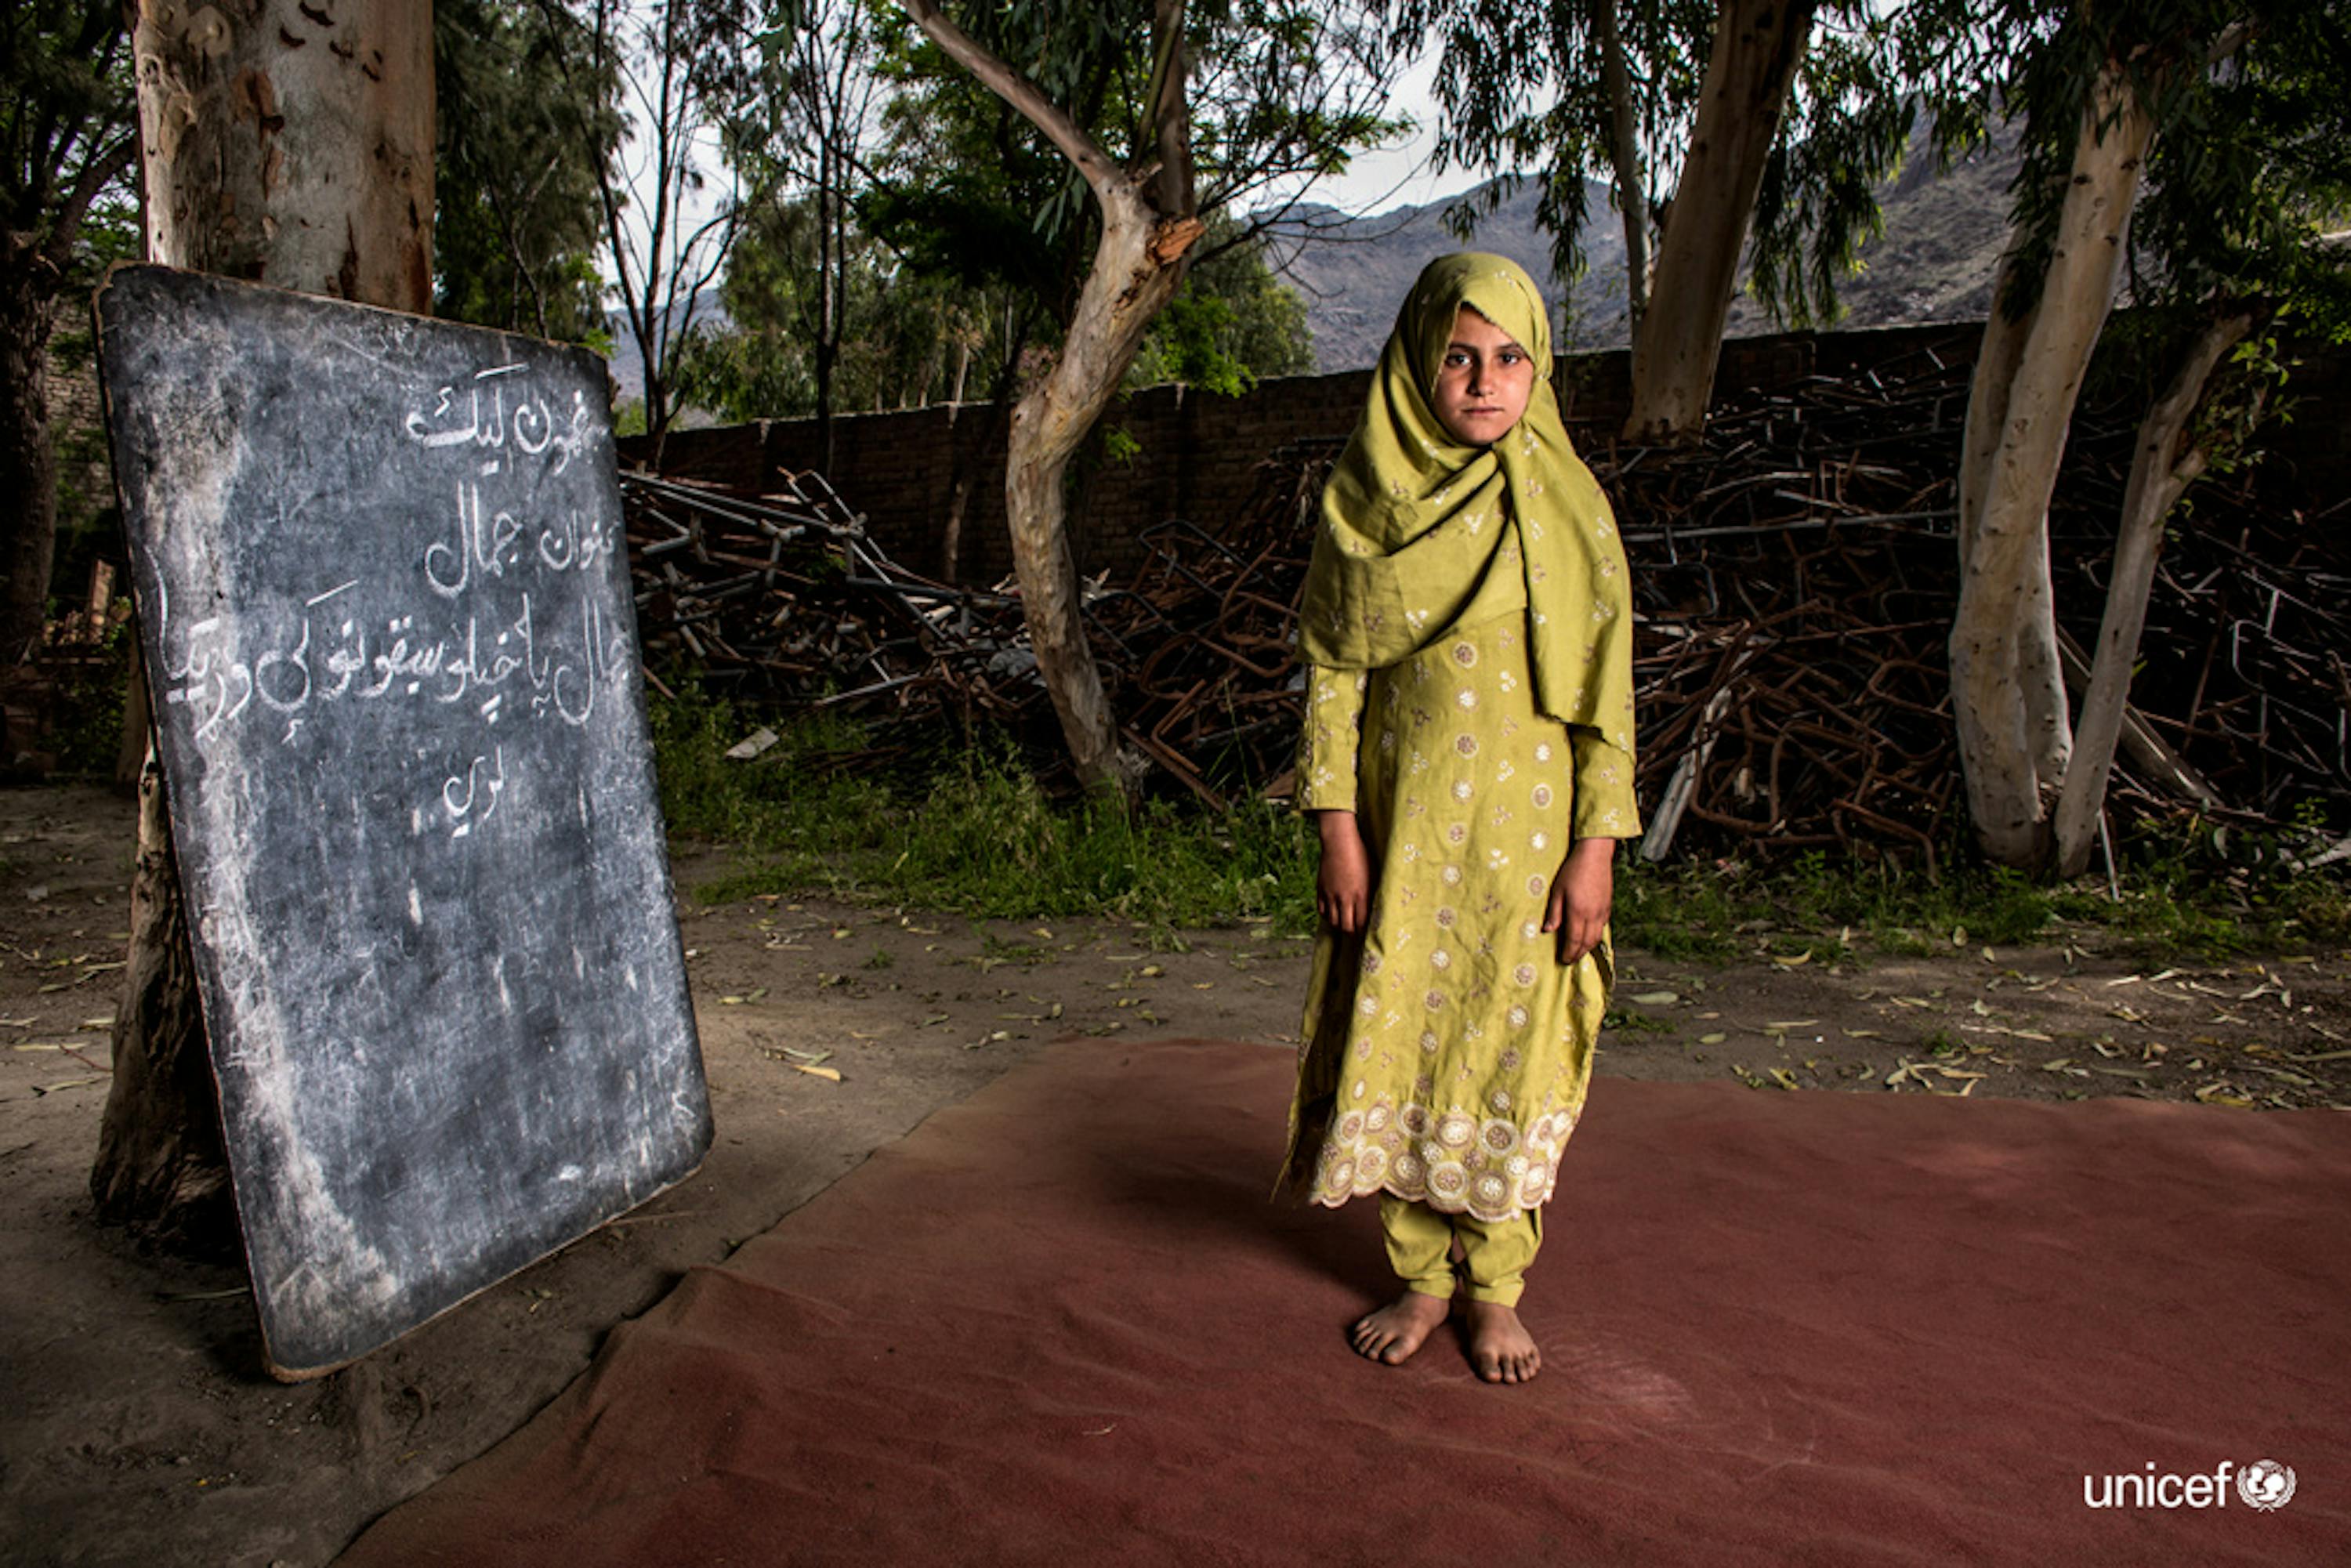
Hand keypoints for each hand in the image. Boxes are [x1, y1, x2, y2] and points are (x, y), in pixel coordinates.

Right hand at [1315, 811, 1372, 932]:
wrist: (1339, 842)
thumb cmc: (1361, 855)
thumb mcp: (1374, 875)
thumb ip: (1373, 893)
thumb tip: (1375, 909)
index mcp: (1361, 895)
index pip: (1362, 923)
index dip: (1365, 932)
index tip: (1367, 933)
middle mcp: (1344, 898)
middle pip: (1346, 927)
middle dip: (1352, 932)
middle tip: (1356, 932)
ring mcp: (1330, 895)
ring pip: (1333, 921)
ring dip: (1339, 926)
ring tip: (1345, 924)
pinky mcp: (1320, 889)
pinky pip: (1322, 911)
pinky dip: (1327, 916)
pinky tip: (1333, 913)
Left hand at [1544, 837, 1615, 965]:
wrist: (1595, 855)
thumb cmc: (1573, 870)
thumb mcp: (1557, 890)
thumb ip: (1554, 912)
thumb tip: (1548, 930)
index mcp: (1578, 912)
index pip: (1574, 941)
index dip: (1569, 953)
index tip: (1563, 960)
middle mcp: (1593, 915)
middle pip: (1587, 943)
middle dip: (1578, 954)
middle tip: (1570, 960)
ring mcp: (1602, 911)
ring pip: (1597, 937)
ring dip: (1588, 947)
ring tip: (1579, 952)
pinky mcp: (1608, 906)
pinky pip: (1602, 927)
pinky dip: (1596, 936)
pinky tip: (1589, 935)